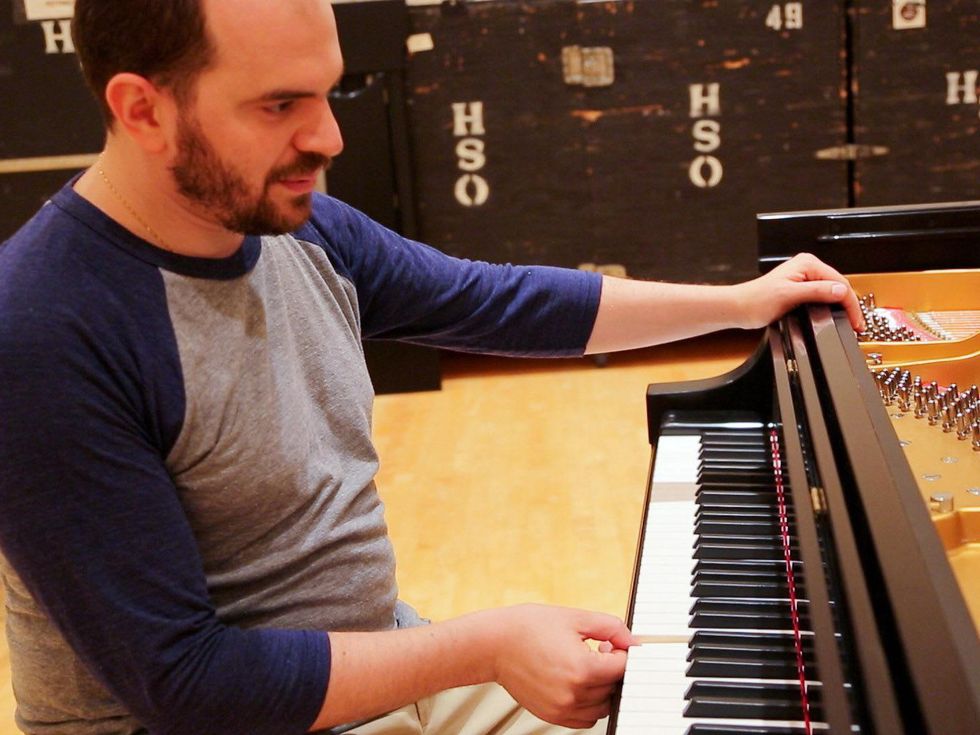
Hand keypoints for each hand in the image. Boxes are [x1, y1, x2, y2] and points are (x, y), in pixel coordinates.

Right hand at [488, 604, 635, 728]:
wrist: (494, 644)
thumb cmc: (528, 627)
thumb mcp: (574, 618)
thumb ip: (610, 628)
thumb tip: (632, 640)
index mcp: (582, 668)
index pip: (623, 668)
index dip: (623, 653)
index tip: (613, 644)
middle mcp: (573, 693)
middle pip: (614, 687)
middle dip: (612, 668)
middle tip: (599, 649)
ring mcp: (562, 708)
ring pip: (603, 706)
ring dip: (603, 688)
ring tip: (586, 665)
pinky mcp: (553, 715)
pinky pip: (586, 719)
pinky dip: (589, 704)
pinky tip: (577, 681)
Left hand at [732, 253, 864, 331]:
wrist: (740, 308)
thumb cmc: (757, 300)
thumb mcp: (790, 296)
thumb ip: (817, 292)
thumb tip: (840, 291)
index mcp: (808, 264)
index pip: (839, 282)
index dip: (850, 303)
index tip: (856, 320)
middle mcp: (808, 267)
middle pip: (838, 286)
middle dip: (848, 305)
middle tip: (857, 324)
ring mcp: (804, 278)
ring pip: (832, 292)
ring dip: (841, 307)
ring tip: (850, 322)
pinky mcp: (801, 289)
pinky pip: (822, 296)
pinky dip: (830, 307)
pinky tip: (835, 316)